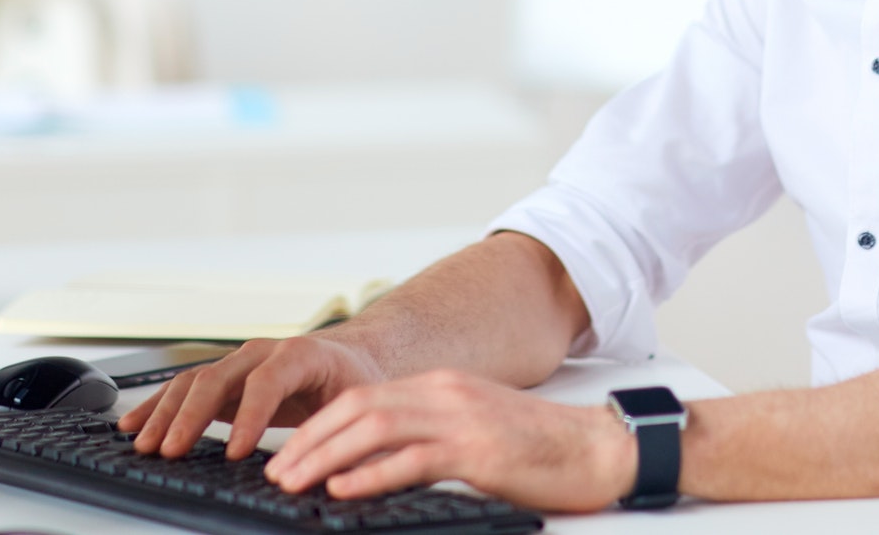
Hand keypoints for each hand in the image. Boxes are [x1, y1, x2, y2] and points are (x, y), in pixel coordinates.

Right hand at [118, 335, 383, 458]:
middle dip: (193, 415)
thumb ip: (350, 440)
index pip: (269, 381)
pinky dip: (157, 406)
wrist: (351, 356)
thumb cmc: (357, 381)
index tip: (238, 453)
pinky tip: (133, 425)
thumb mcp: (364, 407)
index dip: (251, 415)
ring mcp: (240, 363)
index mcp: (303, 354)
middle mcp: (264, 353)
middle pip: (220, 376)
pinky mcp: (226, 380)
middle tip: (172, 450)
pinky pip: (185, 388)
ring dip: (166, 412)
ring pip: (195, 381)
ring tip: (145, 445)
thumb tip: (340, 477)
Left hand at [261, 369, 636, 511]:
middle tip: (276, 471)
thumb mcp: (476, 431)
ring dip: (327, 457)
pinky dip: (370, 474)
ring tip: (295, 483)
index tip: (289, 454)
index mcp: (442, 387)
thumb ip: (431, 438)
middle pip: (359, 408)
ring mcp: (462, 419)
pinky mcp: (479, 451)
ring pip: (375, 429)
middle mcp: (446, 394)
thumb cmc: (543, 449)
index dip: (320, 427)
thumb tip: (379, 465)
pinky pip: (413, 459)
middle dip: (310, 441)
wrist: (601, 448)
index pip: (364, 399)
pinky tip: (344, 490)